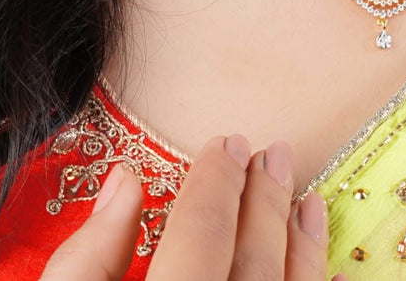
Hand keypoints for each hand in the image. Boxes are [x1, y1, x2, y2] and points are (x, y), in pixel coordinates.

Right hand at [39, 134, 347, 280]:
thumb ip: (83, 258)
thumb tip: (123, 181)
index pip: (201, 236)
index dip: (215, 184)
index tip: (226, 143)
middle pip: (254, 263)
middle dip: (263, 201)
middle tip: (271, 152)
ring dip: (300, 245)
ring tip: (303, 199)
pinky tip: (321, 262)